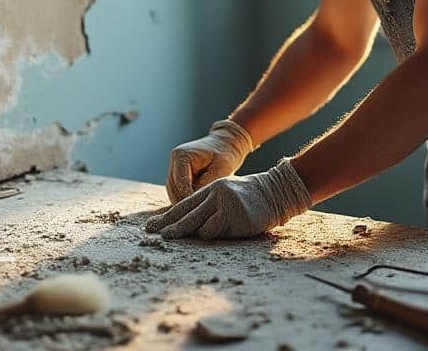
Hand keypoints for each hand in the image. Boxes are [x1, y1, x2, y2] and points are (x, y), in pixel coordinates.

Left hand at [145, 158, 310, 239]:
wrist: (276, 192)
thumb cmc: (251, 197)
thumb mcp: (226, 193)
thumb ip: (208, 205)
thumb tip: (188, 225)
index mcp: (211, 188)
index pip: (184, 204)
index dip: (167, 216)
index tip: (151, 225)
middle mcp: (215, 194)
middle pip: (186, 215)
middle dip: (168, 226)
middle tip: (151, 233)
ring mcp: (225, 205)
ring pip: (199, 225)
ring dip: (193, 234)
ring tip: (174, 238)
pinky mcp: (235, 217)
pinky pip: (216, 232)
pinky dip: (214, 235)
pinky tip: (219, 233)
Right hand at [166, 120, 255, 202]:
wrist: (228, 143)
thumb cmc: (226, 153)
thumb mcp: (221, 167)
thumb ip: (207, 183)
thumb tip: (196, 199)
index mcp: (182, 155)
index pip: (179, 182)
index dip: (188, 197)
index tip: (199, 209)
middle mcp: (175, 160)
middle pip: (173, 188)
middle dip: (184, 201)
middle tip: (199, 214)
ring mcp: (175, 167)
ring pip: (173, 191)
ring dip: (184, 201)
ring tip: (199, 211)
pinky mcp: (180, 173)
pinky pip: (179, 190)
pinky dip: (186, 198)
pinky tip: (197, 205)